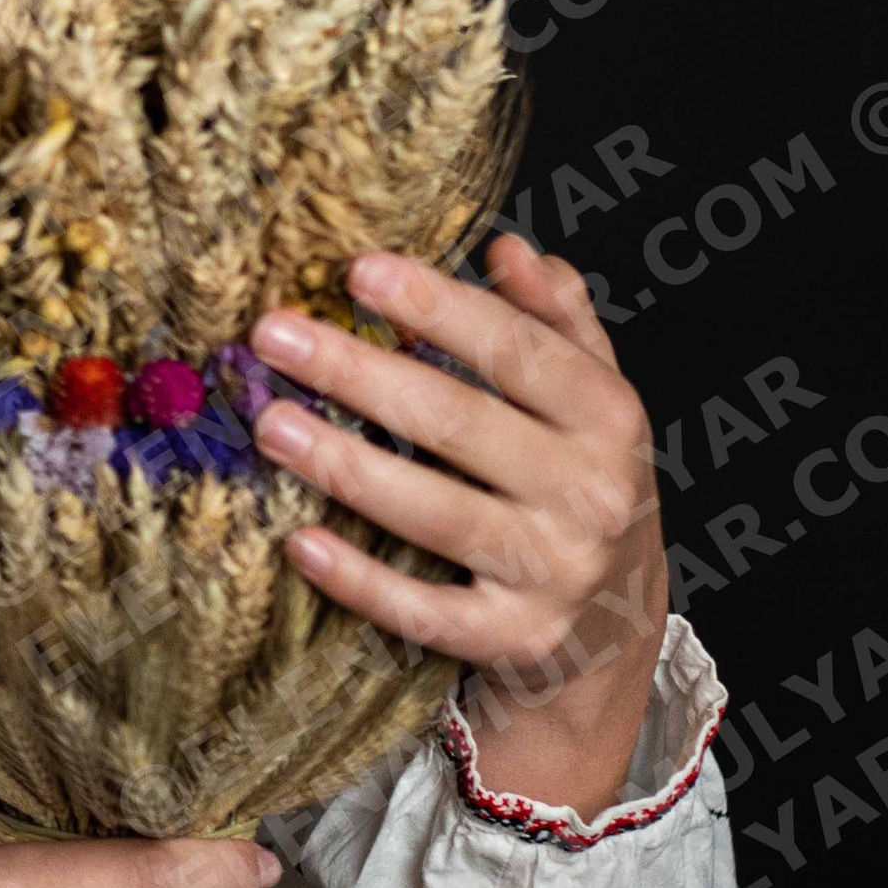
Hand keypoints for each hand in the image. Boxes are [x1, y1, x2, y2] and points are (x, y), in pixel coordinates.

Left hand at [247, 231, 667, 820]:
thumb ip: (556, 319)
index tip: (355, 271)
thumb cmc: (580, 484)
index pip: (516, 349)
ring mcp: (553, 572)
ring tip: (271, 423)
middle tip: (274, 336)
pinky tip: (300, 541)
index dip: (436, 307)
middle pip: (459, 422)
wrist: (616, 629)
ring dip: (347, 465)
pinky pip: (424, 609)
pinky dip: (361, 579)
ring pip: (437, 513)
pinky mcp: (513, 639)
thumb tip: (509, 248)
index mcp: (609, 417)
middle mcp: (592, 494)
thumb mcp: (591, 398)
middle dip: (359, 374)